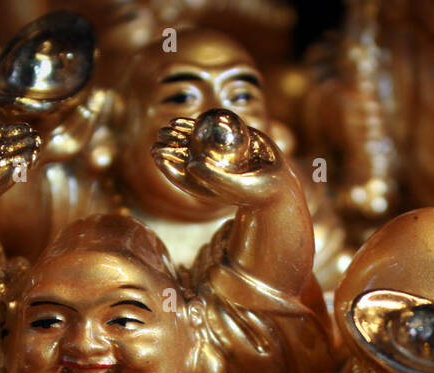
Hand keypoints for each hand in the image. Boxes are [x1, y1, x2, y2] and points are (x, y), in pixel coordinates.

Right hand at [0, 113, 39, 211]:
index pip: (3, 180)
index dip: (13, 171)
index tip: (20, 164)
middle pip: (9, 163)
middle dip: (23, 153)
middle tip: (35, 142)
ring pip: (6, 152)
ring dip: (19, 142)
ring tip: (31, 132)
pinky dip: (6, 134)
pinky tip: (21, 127)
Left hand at [151, 109, 286, 207]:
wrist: (279, 181)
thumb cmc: (258, 190)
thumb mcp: (237, 186)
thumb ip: (214, 178)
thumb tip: (190, 165)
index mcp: (203, 186)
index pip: (178, 175)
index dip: (165, 163)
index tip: (155, 153)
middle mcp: (207, 171)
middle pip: (182, 157)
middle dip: (168, 147)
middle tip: (159, 136)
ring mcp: (215, 156)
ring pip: (191, 143)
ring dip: (178, 135)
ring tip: (167, 127)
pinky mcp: (225, 142)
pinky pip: (206, 131)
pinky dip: (193, 125)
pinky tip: (180, 120)